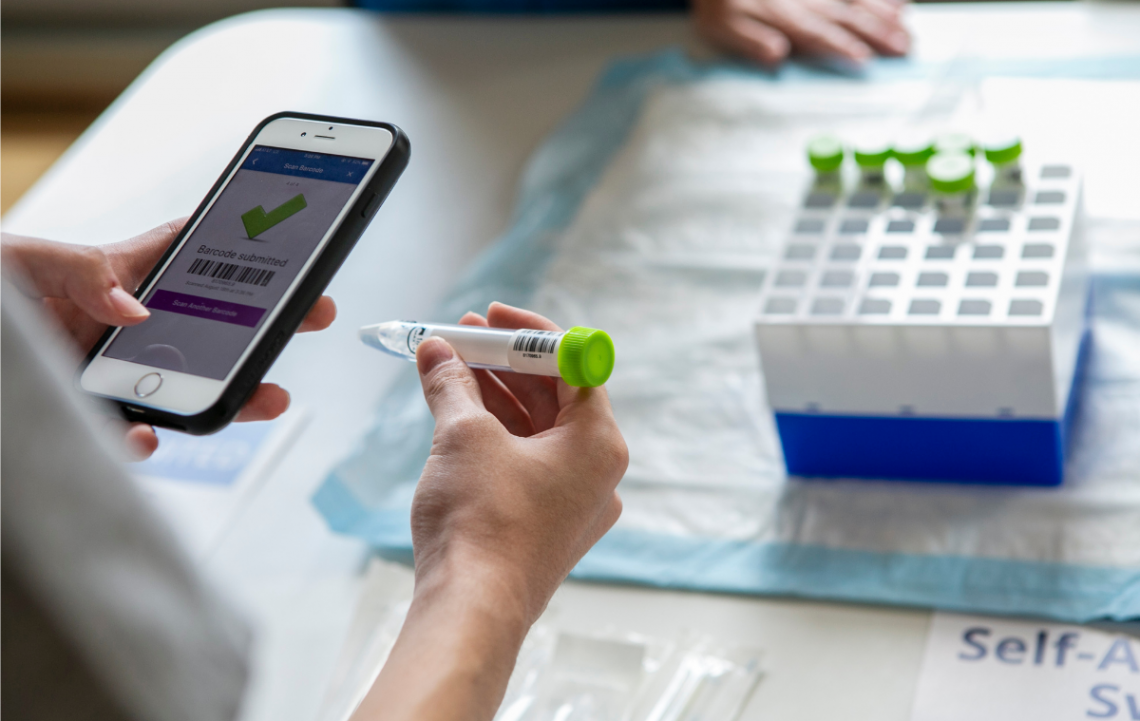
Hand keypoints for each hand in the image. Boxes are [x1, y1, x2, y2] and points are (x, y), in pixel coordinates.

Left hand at [0, 221, 335, 458]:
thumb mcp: (23, 263)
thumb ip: (80, 271)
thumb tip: (135, 308)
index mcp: (113, 278)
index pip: (185, 255)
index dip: (237, 246)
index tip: (287, 248)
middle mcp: (122, 330)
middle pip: (211, 328)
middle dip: (268, 326)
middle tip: (313, 315)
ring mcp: (111, 377)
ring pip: (187, 389)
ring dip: (233, 396)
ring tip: (268, 398)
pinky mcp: (89, 418)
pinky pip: (128, 437)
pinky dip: (141, 441)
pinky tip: (146, 435)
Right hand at [353, 302, 627, 720]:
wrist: (471, 610)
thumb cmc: (481, 524)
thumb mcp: (463, 436)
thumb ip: (452, 384)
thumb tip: (437, 352)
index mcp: (599, 443)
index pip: (574, 363)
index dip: (529, 333)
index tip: (492, 316)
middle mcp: (597, 472)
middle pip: (554, 395)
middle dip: (504, 363)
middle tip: (460, 337)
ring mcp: (573, 501)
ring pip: (536, 430)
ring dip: (493, 396)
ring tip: (447, 367)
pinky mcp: (545, 523)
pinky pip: (526, 462)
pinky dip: (495, 435)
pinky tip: (456, 413)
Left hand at [693, 0, 909, 65]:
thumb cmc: (723, 2)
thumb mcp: (726, 26)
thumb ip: (752, 41)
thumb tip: (777, 56)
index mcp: (788, 20)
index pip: (821, 36)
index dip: (842, 48)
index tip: (865, 60)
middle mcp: (810, 2)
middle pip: (850, 18)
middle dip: (879, 34)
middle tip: (906, 49)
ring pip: (859, 1)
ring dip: (885, 15)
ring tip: (907, 28)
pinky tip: (901, 2)